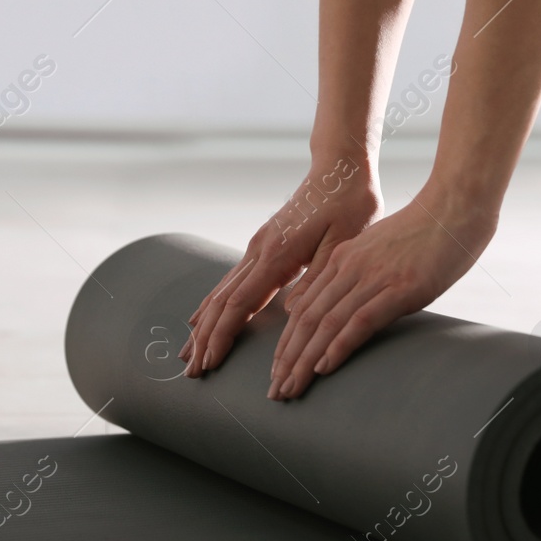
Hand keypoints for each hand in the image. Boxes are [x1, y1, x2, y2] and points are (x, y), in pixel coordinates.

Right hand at [183, 156, 379, 376]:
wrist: (340, 168)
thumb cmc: (349, 203)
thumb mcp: (343, 243)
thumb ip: (317, 277)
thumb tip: (293, 312)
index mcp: (277, 253)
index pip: (241, 303)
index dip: (222, 335)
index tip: (209, 363)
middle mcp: (259, 250)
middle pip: (222, 301)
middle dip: (205, 339)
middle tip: (193, 372)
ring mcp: (258, 246)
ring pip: (222, 291)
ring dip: (205, 325)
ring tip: (191, 353)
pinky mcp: (264, 244)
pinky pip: (232, 280)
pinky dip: (215, 305)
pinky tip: (204, 319)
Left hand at [268, 187, 497, 398]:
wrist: (456, 206)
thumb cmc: (427, 232)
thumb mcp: (382, 250)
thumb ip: (362, 273)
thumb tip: (353, 302)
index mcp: (343, 259)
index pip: (303, 307)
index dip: (287, 342)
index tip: (278, 370)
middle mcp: (350, 268)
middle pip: (306, 319)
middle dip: (287, 360)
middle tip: (276, 392)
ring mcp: (373, 277)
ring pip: (326, 324)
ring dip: (304, 361)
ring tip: (290, 390)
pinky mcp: (400, 288)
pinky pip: (360, 321)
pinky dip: (338, 347)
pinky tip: (323, 368)